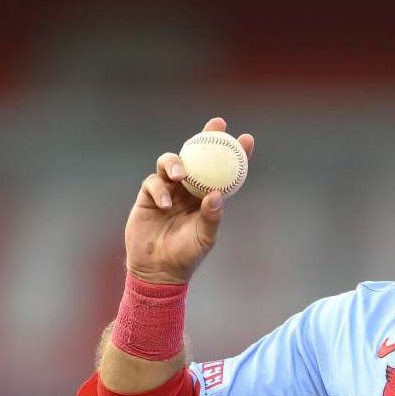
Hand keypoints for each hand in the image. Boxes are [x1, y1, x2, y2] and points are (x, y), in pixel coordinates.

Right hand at [125, 117, 255, 283]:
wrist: (158, 270)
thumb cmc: (187, 255)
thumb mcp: (205, 238)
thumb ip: (212, 217)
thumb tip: (217, 195)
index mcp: (207, 196)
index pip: (222, 170)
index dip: (235, 153)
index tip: (246, 138)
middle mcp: (188, 189)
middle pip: (197, 156)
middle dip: (206, 137)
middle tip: (216, 125)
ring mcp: (167, 190)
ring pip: (170, 162)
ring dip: (175, 162)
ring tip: (180, 174)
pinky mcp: (148, 196)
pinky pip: (152, 183)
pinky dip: (159, 190)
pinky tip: (165, 205)